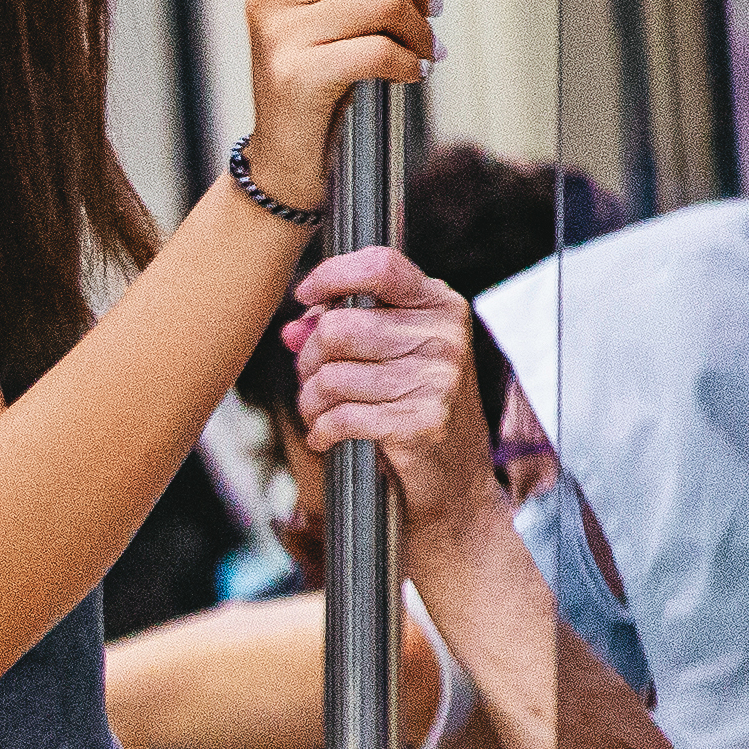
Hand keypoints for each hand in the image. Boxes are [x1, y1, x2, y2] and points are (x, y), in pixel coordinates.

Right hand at [238, 0, 436, 211]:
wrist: (287, 151)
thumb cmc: (321, 70)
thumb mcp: (344, 2)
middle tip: (430, 5)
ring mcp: (277, 33)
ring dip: (421, 26)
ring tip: (422, 45)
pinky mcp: (296, 75)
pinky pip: (381, 49)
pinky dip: (411, 61)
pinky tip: (411, 70)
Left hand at [286, 249, 506, 540]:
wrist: (455, 482)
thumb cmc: (414, 409)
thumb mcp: (388, 359)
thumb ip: (342, 334)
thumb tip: (293, 328)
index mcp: (440, 306)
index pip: (380, 267)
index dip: (331, 276)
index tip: (304, 296)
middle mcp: (443, 336)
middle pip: (337, 329)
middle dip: (310, 360)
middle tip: (315, 381)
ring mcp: (438, 378)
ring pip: (330, 377)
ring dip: (312, 402)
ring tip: (323, 413)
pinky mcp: (421, 421)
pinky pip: (339, 417)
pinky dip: (322, 432)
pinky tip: (328, 437)